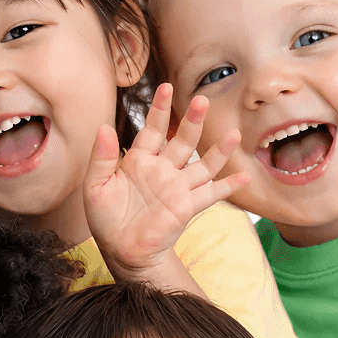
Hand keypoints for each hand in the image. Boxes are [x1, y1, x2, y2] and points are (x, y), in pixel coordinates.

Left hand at [83, 84, 246, 280]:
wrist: (121, 250)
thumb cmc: (106, 218)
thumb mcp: (95, 187)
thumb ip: (101, 158)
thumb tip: (104, 127)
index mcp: (139, 160)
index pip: (153, 129)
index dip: (160, 109)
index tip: (166, 87)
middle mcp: (162, 169)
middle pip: (183, 141)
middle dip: (193, 121)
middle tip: (202, 100)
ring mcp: (177, 187)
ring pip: (203, 164)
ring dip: (218, 150)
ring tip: (233, 133)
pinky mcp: (187, 207)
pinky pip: (211, 194)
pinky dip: (228, 186)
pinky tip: (243, 177)